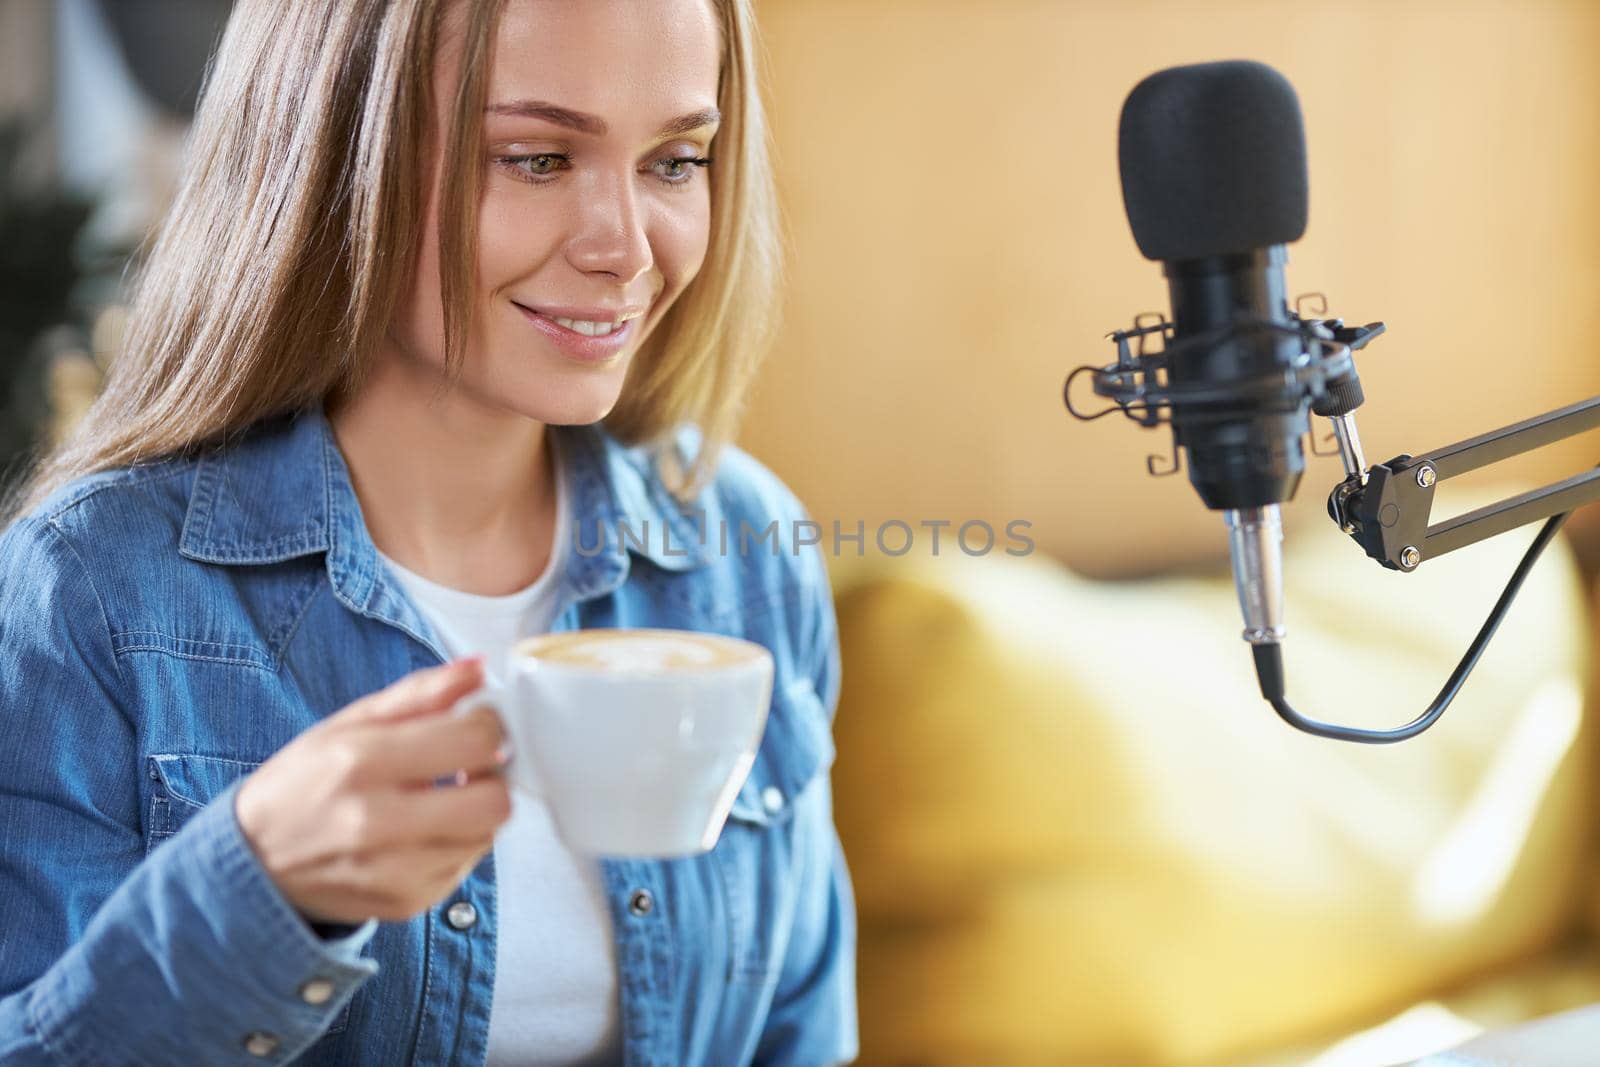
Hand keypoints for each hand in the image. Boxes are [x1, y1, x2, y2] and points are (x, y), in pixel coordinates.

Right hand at [234, 657, 511, 923]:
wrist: (253, 861)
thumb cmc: (302, 784)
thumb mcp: (348, 723)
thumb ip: (421, 693)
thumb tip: (480, 670)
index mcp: (361, 761)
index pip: (475, 742)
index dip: (490, 726)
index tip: (477, 724)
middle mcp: (376, 822)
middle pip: (495, 801)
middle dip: (492, 775)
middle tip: (469, 764)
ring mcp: (393, 871)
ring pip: (487, 835)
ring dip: (476, 810)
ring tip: (440, 797)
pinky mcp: (407, 901)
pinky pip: (466, 866)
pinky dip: (456, 843)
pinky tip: (424, 830)